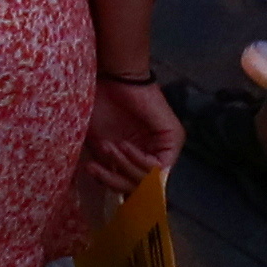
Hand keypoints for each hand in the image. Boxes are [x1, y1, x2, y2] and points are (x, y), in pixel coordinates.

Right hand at [77, 69, 179, 202]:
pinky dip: (140, 162)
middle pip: (141, 188)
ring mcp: (166, 147)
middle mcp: (154, 153)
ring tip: (110, 147)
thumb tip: (102, 190)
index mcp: (136, 155)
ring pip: (150, 181)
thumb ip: (104, 166)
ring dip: (125, 167)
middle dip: (116, 180)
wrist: (111, 77)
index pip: (131, 185)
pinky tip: (124, 146)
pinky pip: (160, 168)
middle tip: (97, 166)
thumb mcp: (97, 142)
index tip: (93, 172)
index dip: (112, 184)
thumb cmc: (100, 104)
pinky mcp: (174, 139)